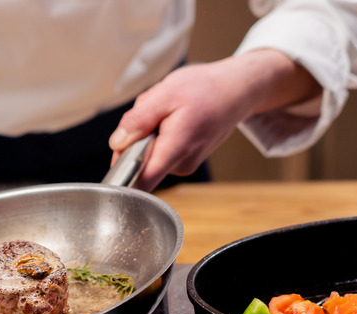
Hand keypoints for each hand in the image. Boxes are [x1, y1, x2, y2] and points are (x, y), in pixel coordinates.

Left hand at [108, 49, 320, 190]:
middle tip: (152, 112)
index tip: (117, 156)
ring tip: (168, 111)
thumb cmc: (206, 88)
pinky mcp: (187, 159)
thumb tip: (117, 143)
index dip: (121, 173)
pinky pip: (161, 149)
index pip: (141, 182)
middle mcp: (182, 164)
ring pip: (149, 153)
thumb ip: (138, 120)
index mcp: (176, 150)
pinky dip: (160, 132)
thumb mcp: (165, 94)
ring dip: (148, 131)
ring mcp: (186, 163)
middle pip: (139, 161)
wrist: (239, 89)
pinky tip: (174, 116)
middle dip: (136, 137)